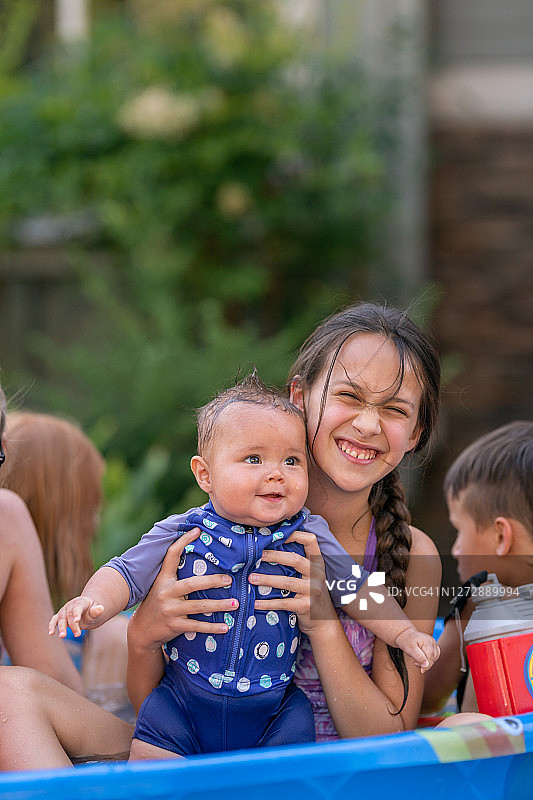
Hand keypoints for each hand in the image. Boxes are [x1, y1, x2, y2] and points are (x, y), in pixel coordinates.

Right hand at [49, 596, 104, 638]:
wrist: (86, 610)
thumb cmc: (91, 611)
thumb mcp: (96, 611)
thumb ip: (97, 611)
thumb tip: (101, 608)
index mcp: (81, 602)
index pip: (78, 607)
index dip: (77, 613)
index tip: (77, 620)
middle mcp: (70, 605)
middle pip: (69, 615)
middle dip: (73, 625)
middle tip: (77, 635)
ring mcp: (64, 610)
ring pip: (60, 618)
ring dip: (61, 627)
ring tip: (63, 636)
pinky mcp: (59, 616)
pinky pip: (54, 620)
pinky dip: (51, 626)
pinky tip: (51, 633)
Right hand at [127, 528, 238, 654]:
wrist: (141, 632)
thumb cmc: (157, 604)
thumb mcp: (161, 587)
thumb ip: (175, 576)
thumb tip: (195, 556)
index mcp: (163, 579)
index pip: (172, 555)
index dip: (183, 541)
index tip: (198, 530)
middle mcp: (166, 593)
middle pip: (192, 584)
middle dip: (212, 581)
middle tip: (229, 579)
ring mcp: (170, 610)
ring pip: (199, 606)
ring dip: (219, 605)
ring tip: (235, 603)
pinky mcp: (174, 626)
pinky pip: (197, 626)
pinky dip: (212, 627)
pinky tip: (226, 627)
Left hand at [249, 530, 336, 634]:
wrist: (324, 622)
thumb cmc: (311, 594)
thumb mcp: (310, 576)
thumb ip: (298, 563)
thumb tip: (271, 547)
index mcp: (317, 563)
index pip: (311, 540)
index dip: (295, 534)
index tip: (277, 535)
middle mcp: (317, 574)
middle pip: (295, 560)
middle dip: (274, 556)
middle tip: (256, 555)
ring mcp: (313, 591)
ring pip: (287, 582)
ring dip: (267, 579)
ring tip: (251, 578)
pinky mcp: (306, 606)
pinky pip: (284, 603)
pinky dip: (268, 603)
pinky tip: (256, 603)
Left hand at [395, 627, 440, 672]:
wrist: (405, 634)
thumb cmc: (407, 641)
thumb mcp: (410, 650)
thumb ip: (418, 657)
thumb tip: (426, 665)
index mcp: (427, 642)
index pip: (430, 658)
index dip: (424, 664)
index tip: (415, 664)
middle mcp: (432, 642)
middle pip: (433, 658)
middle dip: (424, 663)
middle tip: (415, 661)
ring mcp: (434, 643)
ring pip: (434, 658)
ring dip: (427, 662)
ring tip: (417, 659)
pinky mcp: (433, 645)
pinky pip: (435, 655)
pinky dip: (429, 659)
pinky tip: (422, 658)